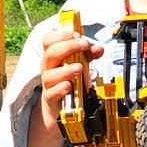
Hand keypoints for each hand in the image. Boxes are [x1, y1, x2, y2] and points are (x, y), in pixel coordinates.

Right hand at [26, 29, 104, 146]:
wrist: (58, 112)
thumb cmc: (68, 85)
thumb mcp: (78, 67)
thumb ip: (87, 56)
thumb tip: (98, 48)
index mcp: (53, 58)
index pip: (49, 40)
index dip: (61, 35)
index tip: (77, 35)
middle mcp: (48, 69)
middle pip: (50, 53)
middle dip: (67, 46)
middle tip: (84, 45)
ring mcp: (48, 85)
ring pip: (49, 74)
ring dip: (65, 69)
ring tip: (79, 69)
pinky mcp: (51, 101)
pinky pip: (51, 94)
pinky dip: (60, 89)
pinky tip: (70, 86)